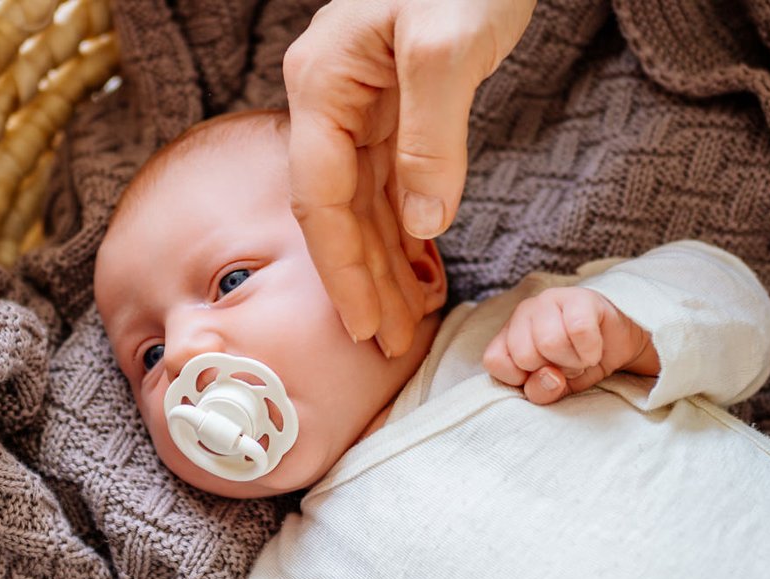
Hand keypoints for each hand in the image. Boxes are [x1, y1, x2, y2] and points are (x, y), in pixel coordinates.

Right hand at [284, 0, 535, 354]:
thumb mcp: (448, 44)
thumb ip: (430, 136)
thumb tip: (423, 221)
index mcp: (323, 85)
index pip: (321, 197)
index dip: (341, 268)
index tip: (363, 325)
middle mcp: (331, 100)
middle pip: (338, 211)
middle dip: (362, 279)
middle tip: (385, 344)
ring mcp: (361, 104)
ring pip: (366, 202)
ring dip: (385, 262)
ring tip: (404, 320)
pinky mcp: (396, 106)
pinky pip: (392, 180)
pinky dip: (406, 227)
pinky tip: (419, 265)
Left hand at [482, 287, 659, 404]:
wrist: (620, 346)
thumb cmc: (578, 364)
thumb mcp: (555, 389)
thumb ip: (541, 391)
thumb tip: (548, 378)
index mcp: (508, 334)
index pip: (494, 360)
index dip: (520, 379)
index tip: (542, 375)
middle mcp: (523, 313)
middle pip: (525, 355)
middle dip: (552, 370)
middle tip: (568, 365)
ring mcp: (549, 300)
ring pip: (549, 342)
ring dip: (573, 362)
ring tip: (580, 357)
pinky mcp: (579, 297)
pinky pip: (579, 330)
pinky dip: (590, 350)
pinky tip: (594, 349)